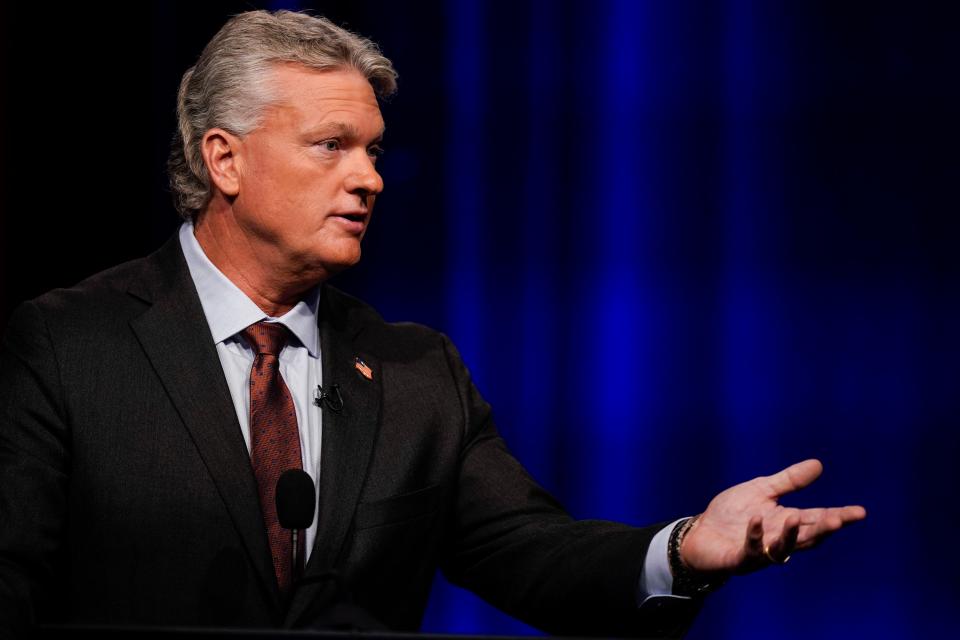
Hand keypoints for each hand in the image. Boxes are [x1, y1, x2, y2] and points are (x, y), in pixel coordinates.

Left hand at [679, 459, 865, 574]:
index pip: (817, 519)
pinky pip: (750, 550)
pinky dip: (754, 535)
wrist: (700, 533)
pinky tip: (756, 519)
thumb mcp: (761, 490)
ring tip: (797, 518)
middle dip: (823, 529)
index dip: (839, 516)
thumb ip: (789, 481)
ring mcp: (760, 552)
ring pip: (783, 548)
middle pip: (807, 537)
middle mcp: (778, 539)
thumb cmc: (731, 514)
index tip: (860, 512)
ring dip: (791, 535)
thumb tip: (818, 464)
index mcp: (786, 521)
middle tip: (838, 520)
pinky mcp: (739, 559)